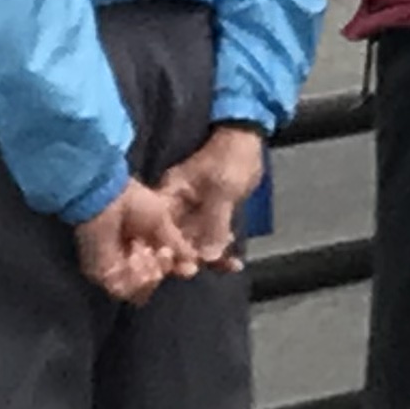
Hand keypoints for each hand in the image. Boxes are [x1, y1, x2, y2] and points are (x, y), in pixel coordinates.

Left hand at [72, 178, 197, 303]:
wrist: (107, 199)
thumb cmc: (134, 203)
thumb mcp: (163, 222)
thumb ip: (177, 245)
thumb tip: (193, 266)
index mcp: (143, 243)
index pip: (162, 266)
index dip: (176, 269)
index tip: (186, 268)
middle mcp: (129, 258)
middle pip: (152, 281)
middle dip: (163, 269)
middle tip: (163, 252)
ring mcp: (114, 269)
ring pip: (138, 291)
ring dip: (149, 276)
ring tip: (148, 256)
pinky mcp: (101, 275)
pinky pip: (123, 289)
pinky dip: (134, 280)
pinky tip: (136, 261)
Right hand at [159, 126, 267, 269]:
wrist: (249, 138)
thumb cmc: (232, 157)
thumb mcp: (223, 187)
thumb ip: (215, 222)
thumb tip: (208, 257)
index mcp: (170, 194)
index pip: (159, 228)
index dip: (167, 250)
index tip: (183, 267)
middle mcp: (176, 207)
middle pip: (174, 240)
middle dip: (188, 258)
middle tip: (202, 270)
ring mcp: (192, 212)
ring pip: (194, 243)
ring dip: (210, 257)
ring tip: (228, 265)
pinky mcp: (209, 216)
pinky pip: (211, 239)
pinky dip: (222, 250)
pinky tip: (235, 262)